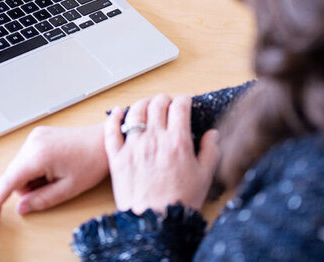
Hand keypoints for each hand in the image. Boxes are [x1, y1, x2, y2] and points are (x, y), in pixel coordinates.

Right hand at [0, 123, 108, 224]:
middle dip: (27, 188)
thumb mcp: (67, 189)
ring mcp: (34, 136)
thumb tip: (21, 208)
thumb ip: (41, 200)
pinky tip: (54, 166)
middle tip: (52, 186)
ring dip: (32, 178)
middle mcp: (32, 142)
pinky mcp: (38, 135)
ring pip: (19, 168)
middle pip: (13, 175)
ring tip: (56, 174)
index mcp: (38, 155)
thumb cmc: (92, 161)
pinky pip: (26, 158)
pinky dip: (35, 168)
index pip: (8, 181)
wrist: (103, 141)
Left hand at [105, 94, 219, 214]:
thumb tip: (212, 134)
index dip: (184, 101)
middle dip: (164, 99)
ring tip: (147, 106)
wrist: (155, 224)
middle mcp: (155, 139)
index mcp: (178, 142)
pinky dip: (114, 117)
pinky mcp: (117, 157)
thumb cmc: (180, 202)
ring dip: (142, 104)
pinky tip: (119, 112)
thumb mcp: (204, 177)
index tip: (185, 103)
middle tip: (167, 104)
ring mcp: (133, 147)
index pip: (180, 106)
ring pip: (135, 112)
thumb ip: (210, 151)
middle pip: (157, 104)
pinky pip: (111, 130)